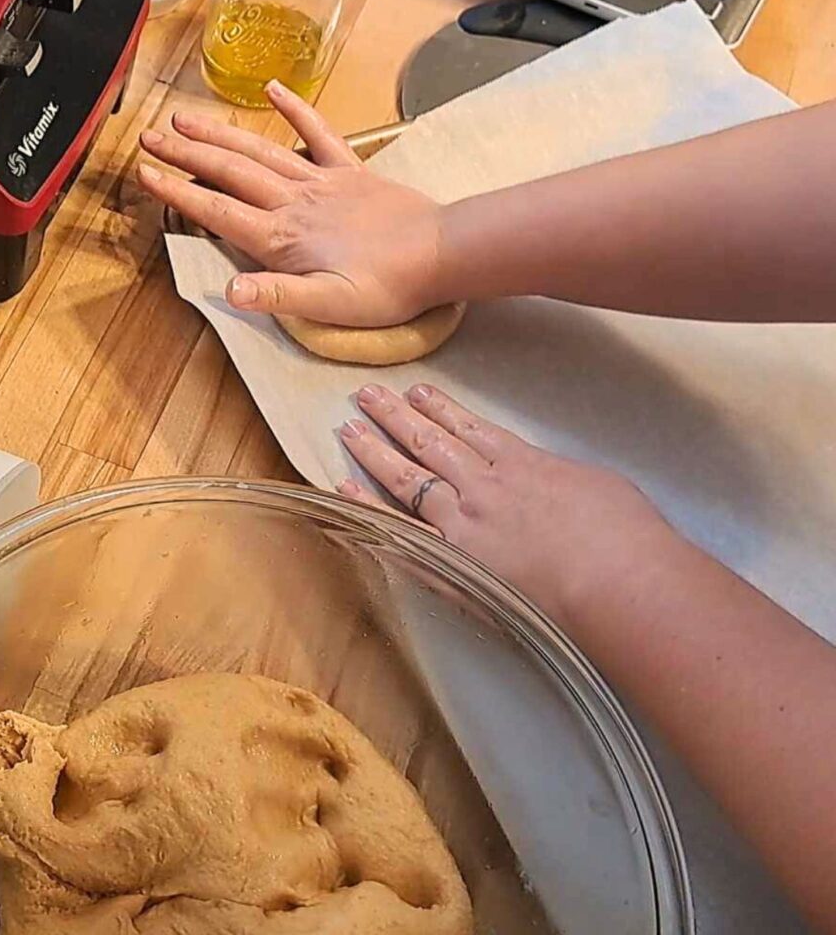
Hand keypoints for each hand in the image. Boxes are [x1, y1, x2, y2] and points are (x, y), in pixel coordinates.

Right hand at [137, 80, 443, 326]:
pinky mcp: (350, 173)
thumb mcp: (330, 305)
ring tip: (185, 119)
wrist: (441, 255)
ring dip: (220, 134)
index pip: (219, 212)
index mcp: (284, 239)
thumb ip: (278, 296)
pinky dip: (296, 111)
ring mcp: (322, 183)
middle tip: (149, 137)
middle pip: (230, 173)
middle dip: (186, 154)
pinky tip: (274, 90)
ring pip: (260, 152)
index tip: (146, 173)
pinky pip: (318, 134)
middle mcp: (296, 203)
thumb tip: (230, 293)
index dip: (179, 193)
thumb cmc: (389, 287)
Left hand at [337, 383, 677, 624]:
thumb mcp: (597, 485)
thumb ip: (557, 476)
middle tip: (367, 395)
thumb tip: (544, 477)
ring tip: (349, 427)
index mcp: (523, 464)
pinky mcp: (454, 563)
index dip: (439, 409)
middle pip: (429, 443)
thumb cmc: (627, 537)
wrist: (620, 582)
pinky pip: (400, 531)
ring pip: (408, 477)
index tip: (416, 391)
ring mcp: (464, 524)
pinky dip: (370, 508)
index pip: (470, 429)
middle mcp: (485, 487)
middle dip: (395, 416)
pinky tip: (346, 490)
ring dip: (374, 449)